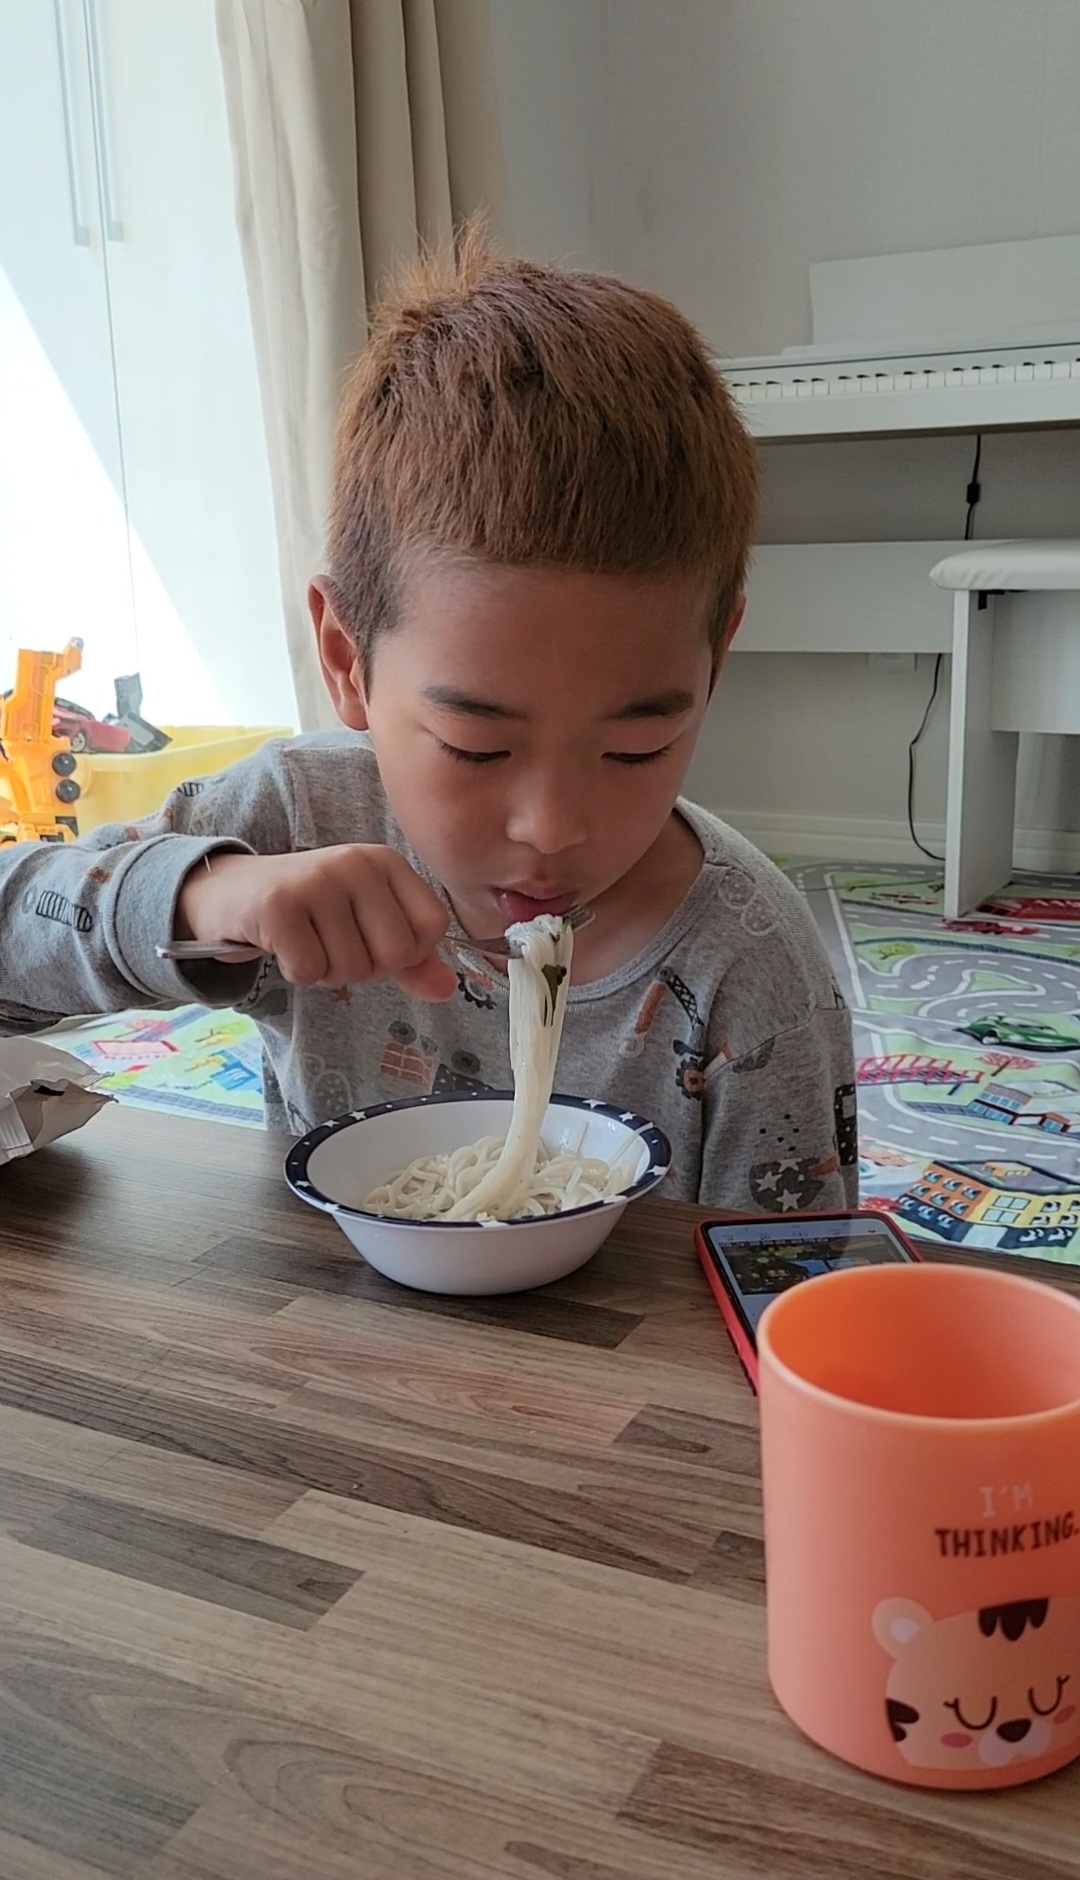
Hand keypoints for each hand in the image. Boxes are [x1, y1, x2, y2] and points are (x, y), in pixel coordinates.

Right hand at [176, 846, 456, 999]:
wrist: (231, 893)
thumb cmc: (309, 912)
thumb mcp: (366, 924)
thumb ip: (410, 956)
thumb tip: (445, 988)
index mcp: (386, 862)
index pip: (432, 927)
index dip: (406, 953)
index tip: (372, 941)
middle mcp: (356, 863)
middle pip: (395, 954)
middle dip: (365, 969)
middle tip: (333, 946)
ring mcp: (316, 880)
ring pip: (351, 968)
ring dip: (327, 971)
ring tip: (306, 940)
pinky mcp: (278, 905)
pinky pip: (310, 971)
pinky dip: (297, 972)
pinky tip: (283, 945)